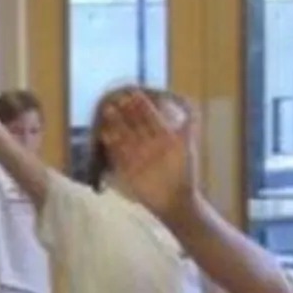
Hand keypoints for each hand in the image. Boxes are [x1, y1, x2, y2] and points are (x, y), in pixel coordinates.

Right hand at [99, 91, 195, 213]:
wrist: (175, 200)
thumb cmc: (185, 173)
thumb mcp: (187, 147)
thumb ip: (187, 126)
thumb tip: (188, 106)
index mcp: (163, 136)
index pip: (150, 116)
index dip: (142, 105)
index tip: (134, 93)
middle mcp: (148, 143)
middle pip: (135, 123)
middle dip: (126, 112)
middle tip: (116, 99)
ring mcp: (137, 155)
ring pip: (124, 135)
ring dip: (115, 123)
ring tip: (107, 110)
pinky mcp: (127, 168)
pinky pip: (117, 153)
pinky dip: (110, 143)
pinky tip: (104, 133)